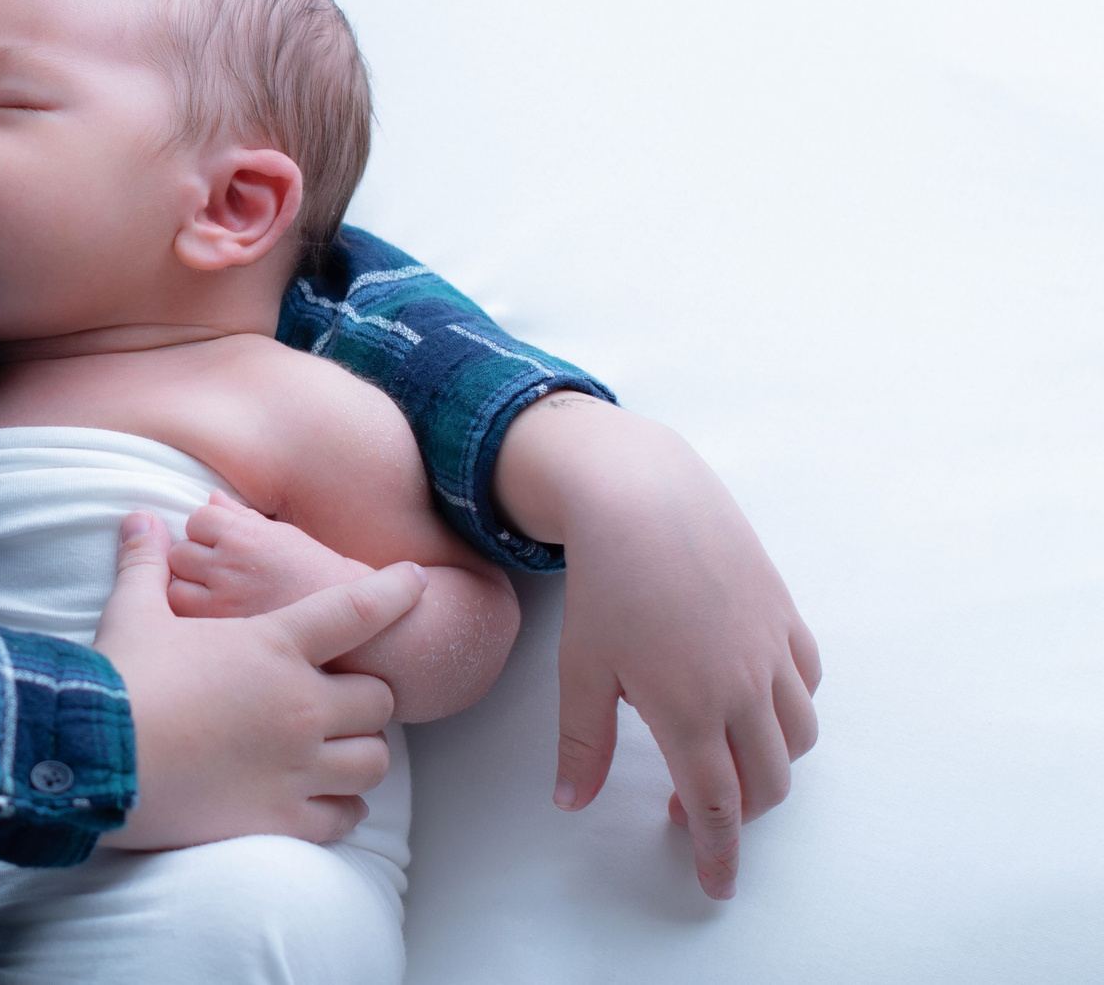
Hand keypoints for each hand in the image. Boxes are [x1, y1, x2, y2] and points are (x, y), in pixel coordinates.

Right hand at [92, 511, 426, 849]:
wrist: (98, 756)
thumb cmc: (122, 679)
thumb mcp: (134, 613)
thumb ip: (146, 566)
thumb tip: (138, 519)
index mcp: (273, 647)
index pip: (355, 610)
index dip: (394, 592)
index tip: (419, 581)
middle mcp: (300, 704)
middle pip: (377, 699)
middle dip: (367, 698)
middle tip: (343, 699)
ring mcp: (297, 764)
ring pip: (373, 761)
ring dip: (363, 753)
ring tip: (343, 750)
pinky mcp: (281, 815)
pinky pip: (342, 817)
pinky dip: (343, 809)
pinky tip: (330, 802)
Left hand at [167, 491, 365, 619]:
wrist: (357, 631)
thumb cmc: (323, 580)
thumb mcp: (286, 538)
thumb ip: (243, 518)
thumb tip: (212, 497)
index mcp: (245, 535)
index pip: (198, 519)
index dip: (208, 532)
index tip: (223, 548)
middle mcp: (228, 565)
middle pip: (180, 552)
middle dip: (193, 562)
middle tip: (217, 578)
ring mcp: (221, 602)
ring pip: (174, 588)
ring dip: (185, 591)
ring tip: (212, 602)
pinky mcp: (221, 634)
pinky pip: (183, 621)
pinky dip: (191, 620)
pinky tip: (211, 624)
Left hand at [497, 394, 822, 900]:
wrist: (642, 497)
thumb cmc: (603, 584)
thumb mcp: (581, 667)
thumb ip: (582, 741)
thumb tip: (571, 803)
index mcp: (690, 710)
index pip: (716, 806)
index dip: (718, 854)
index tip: (715, 885)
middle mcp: (744, 688)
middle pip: (768, 782)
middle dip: (740, 814)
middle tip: (694, 811)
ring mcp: (772, 651)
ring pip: (800, 736)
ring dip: (771, 764)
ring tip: (724, 757)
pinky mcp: (785, 615)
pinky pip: (809, 679)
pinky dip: (793, 706)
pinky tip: (755, 700)